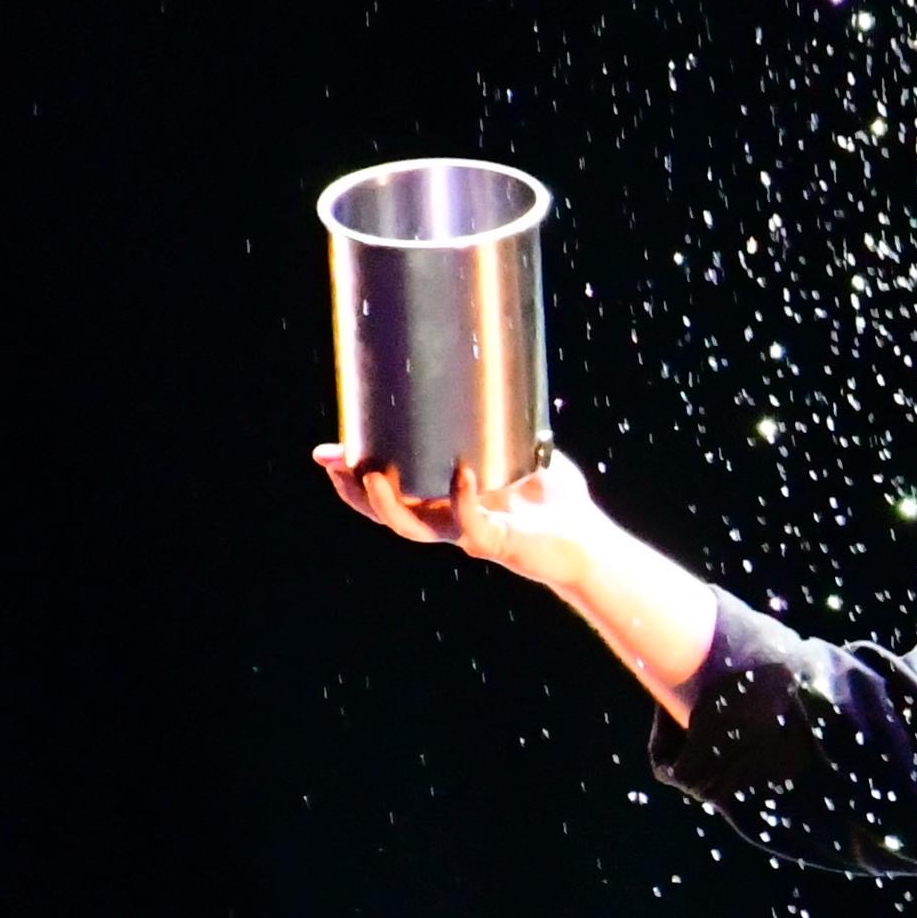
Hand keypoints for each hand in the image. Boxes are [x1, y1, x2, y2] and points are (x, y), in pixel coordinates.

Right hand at [313, 440, 606, 587]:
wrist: (589, 536)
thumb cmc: (554, 497)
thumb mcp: (520, 451)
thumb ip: (501, 424)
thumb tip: (488, 376)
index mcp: (445, 503)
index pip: (390, 494)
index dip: (354, 479)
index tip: (327, 453)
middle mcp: (449, 522)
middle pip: (388, 514)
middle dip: (356, 492)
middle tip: (336, 463)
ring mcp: (469, 534)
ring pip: (415, 529)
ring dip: (390, 506)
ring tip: (373, 475)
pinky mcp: (498, 542)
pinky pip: (473, 524)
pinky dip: (464, 499)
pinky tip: (460, 473)